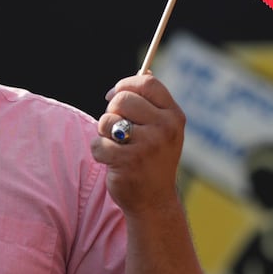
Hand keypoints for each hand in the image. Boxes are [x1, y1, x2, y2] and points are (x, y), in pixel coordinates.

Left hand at [94, 73, 185, 216]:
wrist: (154, 201)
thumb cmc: (153, 160)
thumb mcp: (162, 129)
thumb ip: (153, 103)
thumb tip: (146, 72)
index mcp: (174, 116)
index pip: (148, 83)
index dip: (125, 84)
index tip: (113, 95)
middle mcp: (165, 128)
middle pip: (123, 99)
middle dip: (111, 111)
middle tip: (117, 130)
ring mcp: (148, 145)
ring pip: (107, 120)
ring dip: (104, 134)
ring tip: (117, 147)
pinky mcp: (129, 161)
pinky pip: (99, 144)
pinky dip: (100, 152)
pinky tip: (113, 163)